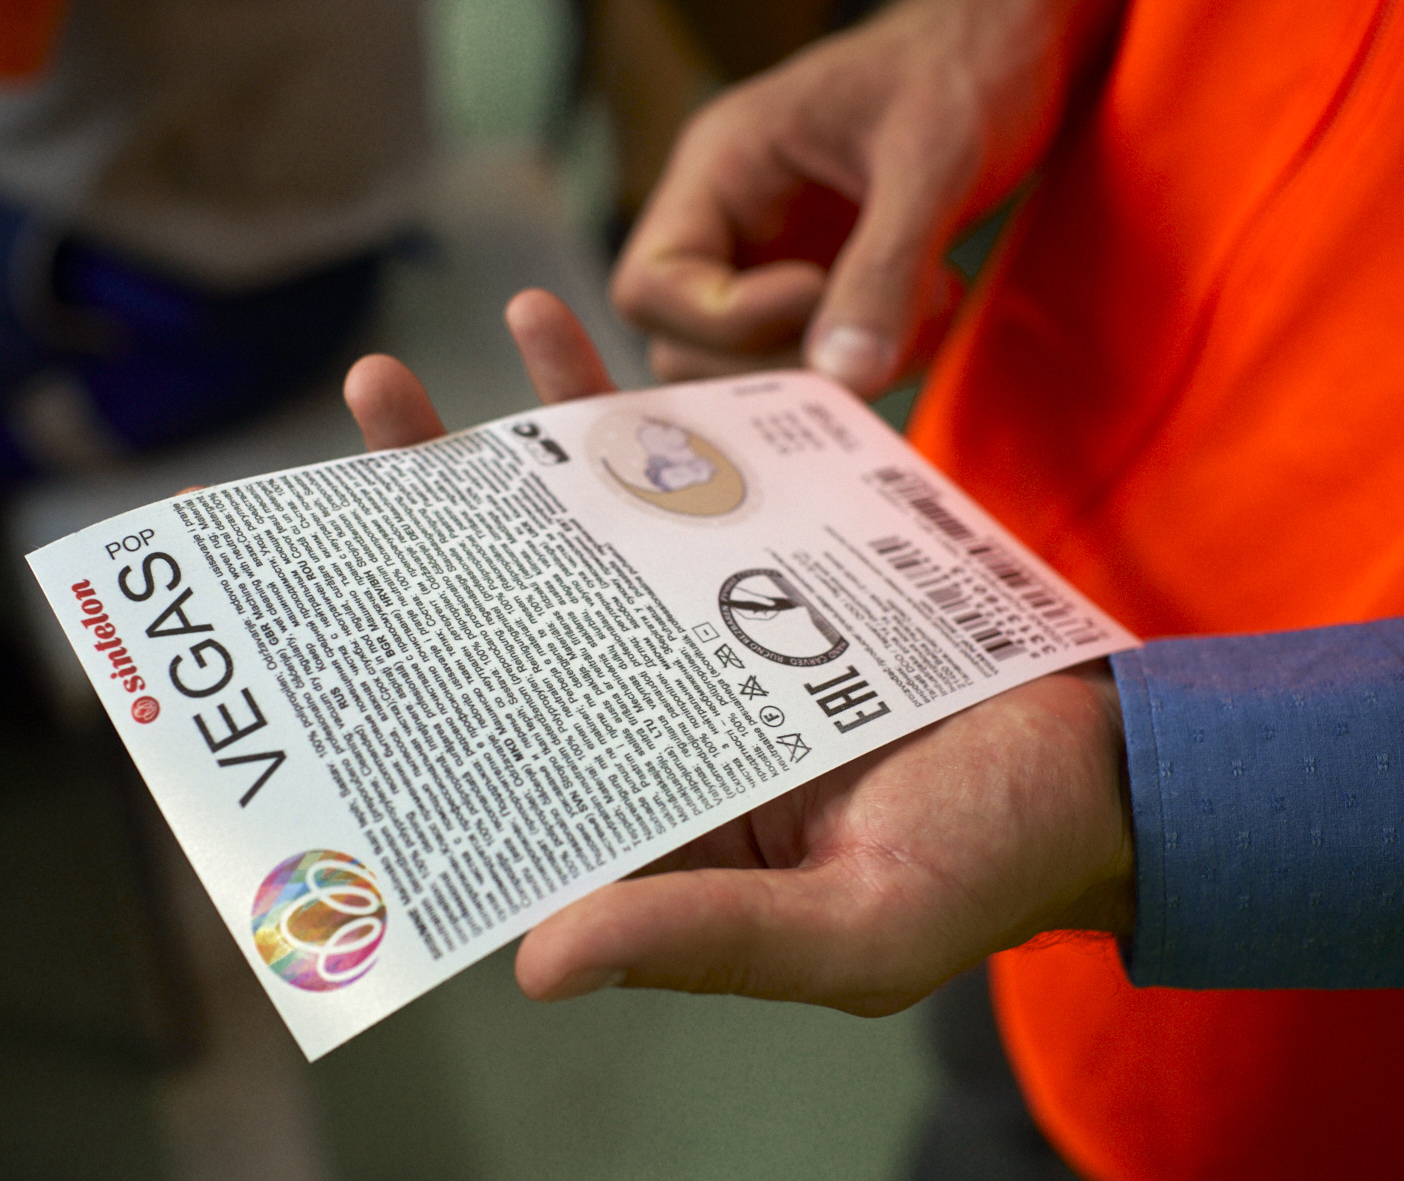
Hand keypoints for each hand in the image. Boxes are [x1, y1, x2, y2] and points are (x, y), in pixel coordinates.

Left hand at [344, 289, 1134, 1016]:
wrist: (1107, 756)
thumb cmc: (994, 863)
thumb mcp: (863, 928)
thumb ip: (710, 938)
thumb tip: (540, 961)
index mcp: (643, 831)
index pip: (485, 779)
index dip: (385, 722)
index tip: (297, 658)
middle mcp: (644, 727)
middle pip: (495, 638)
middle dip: (400, 561)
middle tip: (296, 491)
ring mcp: (695, 635)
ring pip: (561, 544)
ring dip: (473, 463)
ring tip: (385, 385)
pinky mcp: (760, 563)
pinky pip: (664, 481)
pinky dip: (609, 411)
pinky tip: (552, 332)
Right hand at [609, 0, 1116, 395]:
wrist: (1010, 51)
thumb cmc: (961, 67)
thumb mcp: (930, 159)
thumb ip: (886, 267)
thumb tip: (846, 378)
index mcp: (719, 167)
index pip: (652, 286)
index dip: (725, 320)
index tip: (818, 291)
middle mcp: (728, 222)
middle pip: (685, 348)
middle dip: (789, 359)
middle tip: (886, 324)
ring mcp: (770, 264)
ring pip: (752, 370)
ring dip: (839, 367)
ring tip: (928, 306)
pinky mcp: (821, 291)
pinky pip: (816, 363)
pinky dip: (874, 360)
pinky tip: (935, 306)